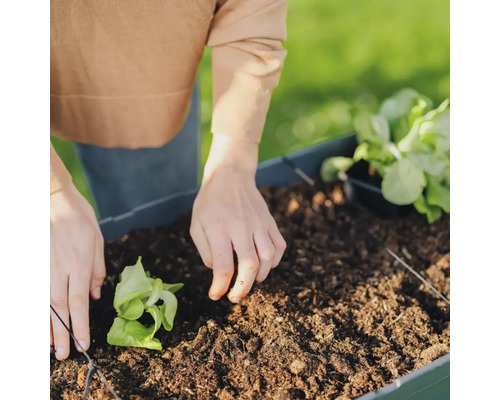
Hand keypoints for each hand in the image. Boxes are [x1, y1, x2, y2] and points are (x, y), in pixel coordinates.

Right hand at [50, 183, 105, 359]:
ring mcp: (43, 268)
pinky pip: (33, 293)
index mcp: (80, 264)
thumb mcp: (98, 240)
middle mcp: (60, 270)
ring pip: (43, 304)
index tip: (84, 343)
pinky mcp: (33, 265)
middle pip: (61, 309)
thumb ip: (98, 270)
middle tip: (65, 355)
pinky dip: (36, 310)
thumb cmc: (79, 217)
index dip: (82, 325)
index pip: (80, 302)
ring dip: (47, 327)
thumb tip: (96, 296)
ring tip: (50, 346)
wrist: (52, 199)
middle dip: (63, 334)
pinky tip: (38, 322)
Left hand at [190, 135, 285, 302]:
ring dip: (260, 276)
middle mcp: (241, 227)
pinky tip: (264, 265)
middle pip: (249, 266)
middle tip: (235, 296)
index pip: (223, 267)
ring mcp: (259, 224)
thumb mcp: (196, 225)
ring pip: (268, 258)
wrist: (230, 175)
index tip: (216, 295)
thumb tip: (218, 271)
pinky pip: (278, 246)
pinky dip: (274, 261)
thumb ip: (205, 251)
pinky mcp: (269, 221)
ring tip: (249, 280)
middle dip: (243, 288)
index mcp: (219, 229)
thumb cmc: (210, 202)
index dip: (220, 287)